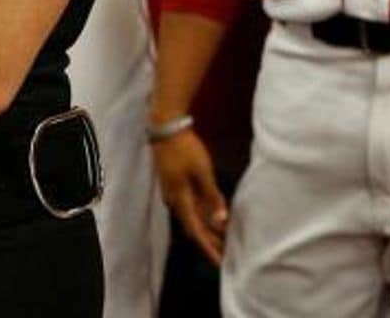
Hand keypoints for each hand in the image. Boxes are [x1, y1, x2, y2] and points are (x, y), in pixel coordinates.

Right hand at [151, 127, 226, 265]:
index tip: (219, 261)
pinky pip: (190, 205)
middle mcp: (175, 200)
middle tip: (223, 254)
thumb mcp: (202, 171)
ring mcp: (173, 191)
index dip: (208, 246)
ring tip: (220, 238)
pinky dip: (202, 213)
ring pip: (192, 216)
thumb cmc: (185, 150)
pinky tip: (211, 214)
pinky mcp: (176, 182)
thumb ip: (211, 196)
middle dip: (208, 241)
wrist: (166, 129)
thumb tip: (220, 220)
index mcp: (180, 200)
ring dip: (206, 228)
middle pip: (193, 226)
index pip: (195, 230)